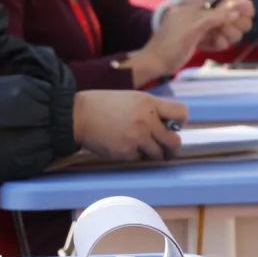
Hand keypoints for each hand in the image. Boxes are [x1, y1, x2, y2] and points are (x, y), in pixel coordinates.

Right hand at [73, 90, 187, 160]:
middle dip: (171, 147)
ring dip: (152, 153)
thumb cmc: (101, 105)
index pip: (181, 113)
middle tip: (166, 149)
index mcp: (148, 103)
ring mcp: (136, 138)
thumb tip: (167, 124)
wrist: (76, 115)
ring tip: (140, 147)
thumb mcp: (130, 98)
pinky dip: (133, 155)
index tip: (173, 127)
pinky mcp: (125, 152)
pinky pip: (138, 158)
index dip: (179, 122)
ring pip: (158, 154)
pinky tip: (122, 146)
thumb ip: (150, 109)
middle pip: (174, 141)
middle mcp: (146, 121)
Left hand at [128, 1, 249, 84]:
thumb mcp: (194, 28)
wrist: (154, 63)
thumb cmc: (171, 44)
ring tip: (217, 40)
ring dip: (227, 35)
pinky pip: (219, 39)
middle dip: (233, 23)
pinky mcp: (201, 39)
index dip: (238, 4)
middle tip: (224, 31)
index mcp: (195, 4)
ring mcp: (201, 27)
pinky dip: (219, 42)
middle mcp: (200, 13)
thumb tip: (239, 6)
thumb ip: (216, 15)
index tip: (247, 14)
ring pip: (227, 28)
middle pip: (229, 13)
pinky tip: (214, 46)